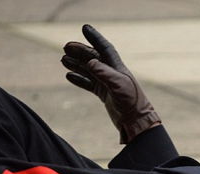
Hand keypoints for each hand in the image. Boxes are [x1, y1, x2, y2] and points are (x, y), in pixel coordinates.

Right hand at [61, 24, 159, 143]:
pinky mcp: (104, 94)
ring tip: (63, 59)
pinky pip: (89, 84)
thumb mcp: (118, 85)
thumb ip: (104, 73)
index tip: (85, 28)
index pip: (105, 48)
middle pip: (93, 58)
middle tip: (66, 47)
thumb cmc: (131, 101)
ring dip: (76, 64)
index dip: (95, 38)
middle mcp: (112, 74)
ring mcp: (108, 84)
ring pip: (89, 70)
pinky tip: (69, 76)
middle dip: (80, 51)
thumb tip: (89, 61)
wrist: (136, 120)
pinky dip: (79, 79)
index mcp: (117, 68)